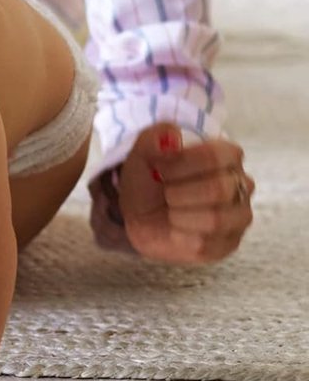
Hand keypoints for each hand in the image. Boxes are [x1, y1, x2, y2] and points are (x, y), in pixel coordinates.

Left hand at [119, 124, 253, 263]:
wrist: (139, 215)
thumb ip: (153, 138)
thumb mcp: (141, 154)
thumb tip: (171, 135)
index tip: (159, 167)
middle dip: (178, 191)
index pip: (216, 155)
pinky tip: (173, 227)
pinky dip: (177, 234)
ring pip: (215, 219)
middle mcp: (241, 185)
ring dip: (178, 213)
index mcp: (227, 155)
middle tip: (164, 191)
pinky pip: (204, 243)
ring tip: (168, 208)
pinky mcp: (228, 245)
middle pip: (218, 189)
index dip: (181, 162)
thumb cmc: (149, 180)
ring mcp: (238, 217)